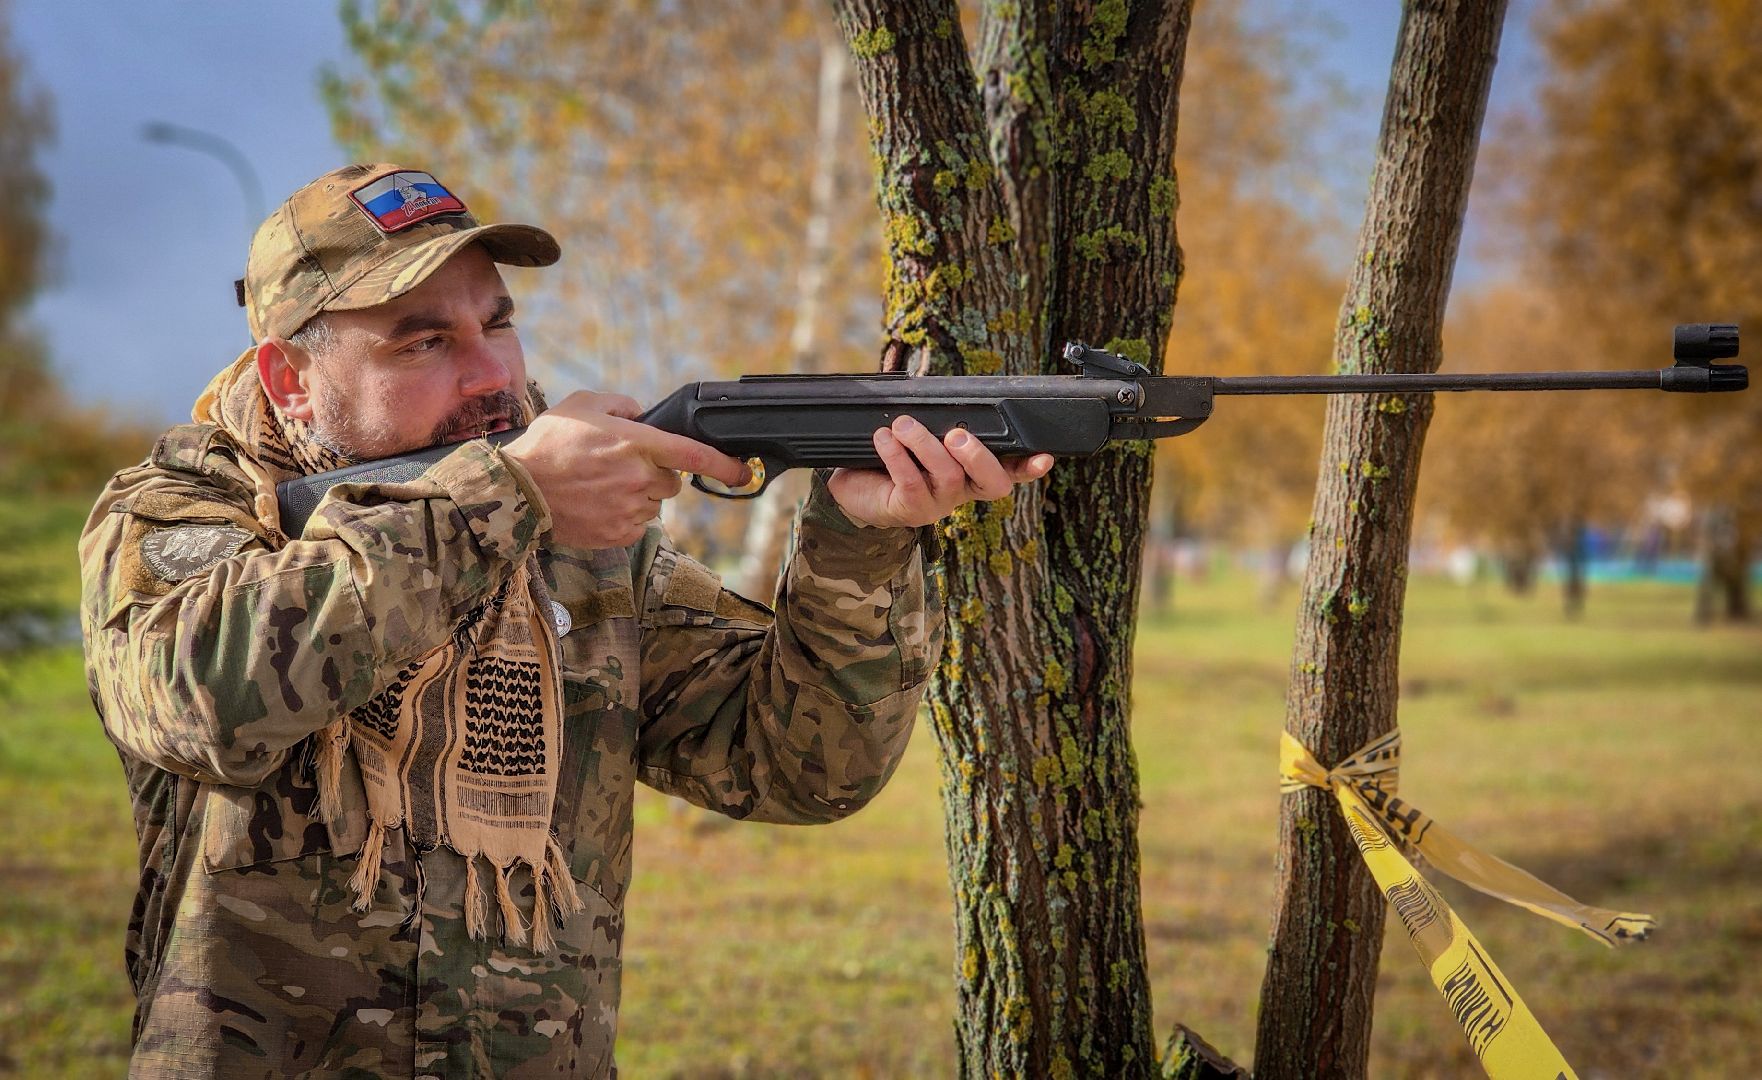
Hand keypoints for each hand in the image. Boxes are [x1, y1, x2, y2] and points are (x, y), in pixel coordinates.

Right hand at [502, 391, 750, 548]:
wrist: (518, 491)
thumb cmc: (548, 444)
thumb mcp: (583, 404)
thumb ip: (621, 404)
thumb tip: (641, 413)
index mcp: (637, 444)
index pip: (694, 456)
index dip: (724, 466)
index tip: (743, 472)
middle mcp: (640, 478)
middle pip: (672, 482)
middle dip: (656, 474)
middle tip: (620, 468)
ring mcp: (630, 509)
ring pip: (654, 504)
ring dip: (638, 495)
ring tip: (600, 486)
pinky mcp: (619, 534)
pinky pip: (636, 525)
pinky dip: (623, 516)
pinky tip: (597, 504)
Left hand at [827, 415, 1054, 528]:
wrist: (853, 488)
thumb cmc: (892, 457)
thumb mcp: (920, 435)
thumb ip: (938, 420)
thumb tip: (945, 394)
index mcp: (971, 473)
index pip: (1009, 471)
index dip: (1029, 467)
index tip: (1044, 456)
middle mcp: (961, 491)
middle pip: (991, 483)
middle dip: (979, 456)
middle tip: (957, 434)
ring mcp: (938, 504)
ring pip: (948, 476)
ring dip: (925, 444)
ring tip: (904, 424)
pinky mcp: (910, 510)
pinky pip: (911, 482)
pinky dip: (897, 455)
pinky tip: (884, 438)